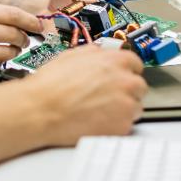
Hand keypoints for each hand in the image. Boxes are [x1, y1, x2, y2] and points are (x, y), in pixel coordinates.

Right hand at [29, 45, 146, 144]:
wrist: (41, 109)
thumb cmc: (50, 85)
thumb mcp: (71, 56)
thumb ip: (94, 53)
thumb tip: (101, 54)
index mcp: (113, 61)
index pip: (135, 63)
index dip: (126, 70)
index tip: (122, 76)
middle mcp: (124, 80)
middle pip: (139, 85)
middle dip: (127, 90)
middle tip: (109, 96)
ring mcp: (126, 104)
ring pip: (135, 106)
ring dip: (123, 108)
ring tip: (100, 110)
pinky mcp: (122, 126)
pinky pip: (127, 125)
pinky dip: (116, 124)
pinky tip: (97, 120)